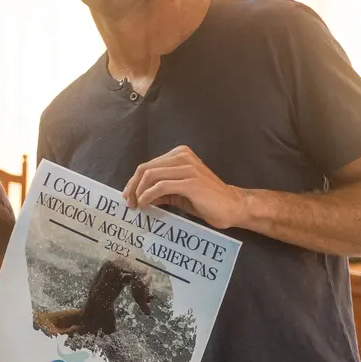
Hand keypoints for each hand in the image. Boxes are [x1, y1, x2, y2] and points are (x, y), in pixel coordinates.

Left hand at [122, 145, 249, 228]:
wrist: (232, 206)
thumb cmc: (205, 200)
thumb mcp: (178, 193)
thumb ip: (160, 191)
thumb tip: (139, 196)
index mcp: (179, 154)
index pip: (148, 165)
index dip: (134, 181)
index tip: (128, 196)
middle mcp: (182, 157)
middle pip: (146, 168)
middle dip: (133, 186)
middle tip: (128, 202)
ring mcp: (187, 168)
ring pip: (151, 175)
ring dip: (139, 192)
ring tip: (136, 205)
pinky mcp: (190, 182)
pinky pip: (161, 186)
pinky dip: (148, 195)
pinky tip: (145, 204)